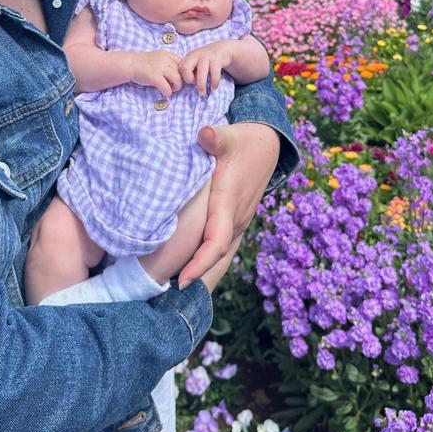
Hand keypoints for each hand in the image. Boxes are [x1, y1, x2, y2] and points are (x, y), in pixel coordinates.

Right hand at [130, 50, 181, 97]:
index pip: (184, 65)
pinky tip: (164, 93)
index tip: (178, 79)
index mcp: (168, 55)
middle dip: (180, 82)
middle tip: (173, 86)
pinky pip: (167, 88)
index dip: (183, 74)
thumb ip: (169, 64)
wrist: (129, 64)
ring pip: (178, 80)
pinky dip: (167, 92)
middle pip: (182, 73)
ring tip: (170, 89)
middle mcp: (166, 60)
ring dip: (176, 87)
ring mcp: (160, 68)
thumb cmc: (144, 64)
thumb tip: (181, 75)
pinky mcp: (154, 77)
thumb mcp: (159, 59)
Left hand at [178, 122, 279, 290]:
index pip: (216, 242)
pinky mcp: (235, 220)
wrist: (266, 143)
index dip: (200, 263)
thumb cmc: (243, 140)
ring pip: (220, 256)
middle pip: (217, 258)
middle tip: (166, 297)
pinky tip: (189, 272)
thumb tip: (205, 134)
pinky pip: (221, 247)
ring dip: (202, 273)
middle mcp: (235, 219)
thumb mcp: (229, 136)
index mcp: (228, 204)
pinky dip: (207, 262)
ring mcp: (237, 222)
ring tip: (173, 292)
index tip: (181, 279)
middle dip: (196, 278)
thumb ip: (215, 138)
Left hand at [179, 42, 234, 95]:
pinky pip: (214, 72)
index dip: (184, 78)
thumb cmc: (206, 61)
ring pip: (201, 71)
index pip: (179, 69)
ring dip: (201, 84)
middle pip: (185, 68)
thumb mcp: (195, 64)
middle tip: (194, 85)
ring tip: (202, 93)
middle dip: (189, 80)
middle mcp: (195, 55)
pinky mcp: (216, 58)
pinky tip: (214, 87)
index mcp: (188, 57)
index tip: (191, 82)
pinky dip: (214, 82)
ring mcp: (206, 55)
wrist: (222, 49)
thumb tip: (182, 88)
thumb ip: (189, 72)